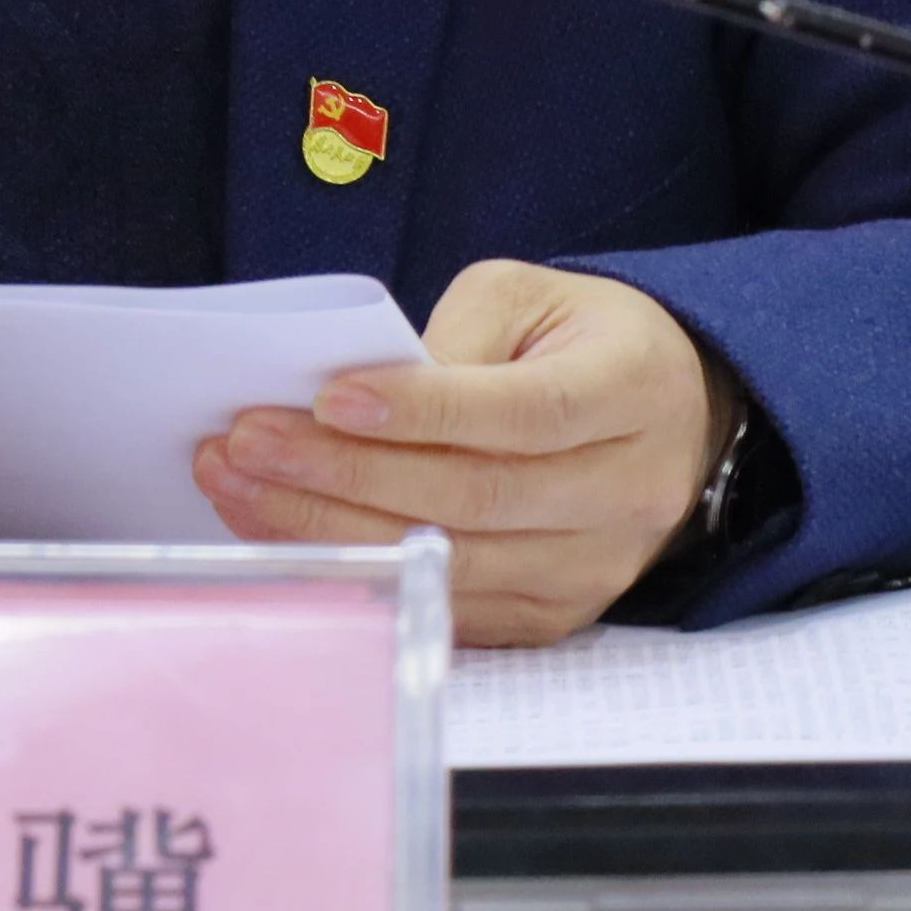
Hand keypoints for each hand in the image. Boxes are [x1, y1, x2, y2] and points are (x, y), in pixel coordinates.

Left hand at [191, 260, 736, 645]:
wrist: (668, 418)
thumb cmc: (580, 342)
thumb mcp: (529, 296)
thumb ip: (455, 336)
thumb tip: (358, 398)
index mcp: (631, 390)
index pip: (524, 412)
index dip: (425, 410)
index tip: (329, 396)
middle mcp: (627, 490)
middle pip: (477, 497)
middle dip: (345, 475)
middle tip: (246, 444)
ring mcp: (595, 567)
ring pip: (453, 564)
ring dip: (333, 533)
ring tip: (241, 489)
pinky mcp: (555, 614)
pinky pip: (451, 610)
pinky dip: (366, 577)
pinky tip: (289, 540)